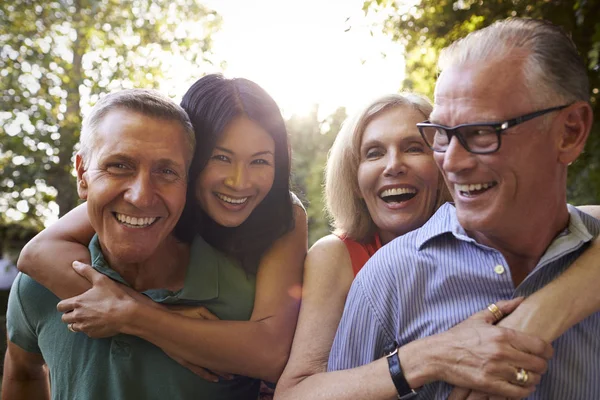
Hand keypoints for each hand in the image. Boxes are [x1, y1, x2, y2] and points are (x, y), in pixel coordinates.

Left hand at [57, 261, 138, 337]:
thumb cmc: (113, 296)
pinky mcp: (92, 333)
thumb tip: (74, 263)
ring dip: (76, 322)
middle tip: (79, 310)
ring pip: (72, 327)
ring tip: (86, 317)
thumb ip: (86, 271)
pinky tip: (96, 322)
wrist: (126, 314)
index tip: (72, 303)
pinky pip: (84, 332)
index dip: (64, 304)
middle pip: (64, 318)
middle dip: (69, 314)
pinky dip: (87, 328)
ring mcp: (84, 326)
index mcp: (77, 303)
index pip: (60, 306)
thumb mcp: (101, 280)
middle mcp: (77, 316)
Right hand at [163, 304, 232, 380]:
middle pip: (211, 364)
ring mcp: (187, 357)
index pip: (216, 354)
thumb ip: (211, 319)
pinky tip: (210, 376)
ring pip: (203, 369)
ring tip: (223, 379)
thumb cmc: (181, 313)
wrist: (159, 319)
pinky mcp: (181, 358)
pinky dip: (203, 373)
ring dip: (213, 373)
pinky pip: (195, 369)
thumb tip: (223, 325)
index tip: (235, 366)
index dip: (225, 362)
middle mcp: (193, 352)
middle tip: (232, 376)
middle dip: (222, 371)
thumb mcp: (199, 311)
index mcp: (200, 341)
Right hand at [425, 298, 551, 398]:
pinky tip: (521, 385)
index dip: (548, 350)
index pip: (539, 345)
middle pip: (538, 364)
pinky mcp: (489, 385)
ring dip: (533, 378)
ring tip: (529, 375)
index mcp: (502, 334)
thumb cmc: (459, 336)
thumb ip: (502, 308)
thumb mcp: (479, 318)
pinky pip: (517, 392)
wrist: (438, 355)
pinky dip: (524, 390)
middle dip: (542, 365)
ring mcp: (496, 370)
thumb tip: (522, 299)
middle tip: (537, 364)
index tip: (546, 352)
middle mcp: (501, 352)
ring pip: (530, 379)